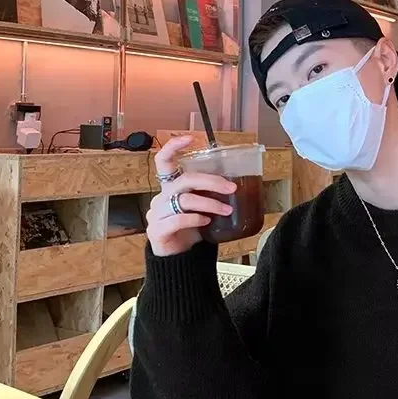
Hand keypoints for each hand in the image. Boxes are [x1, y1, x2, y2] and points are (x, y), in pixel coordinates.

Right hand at [146, 136, 236, 256]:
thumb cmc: (190, 232)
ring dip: (210, 203)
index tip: (190, 138)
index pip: (164, 161)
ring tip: (226, 210)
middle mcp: (161, 198)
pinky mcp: (157, 230)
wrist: (178, 260)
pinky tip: (206, 222)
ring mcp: (157, 214)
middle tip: (231, 188)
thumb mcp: (202, 210)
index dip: (173, 147)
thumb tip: (241, 187)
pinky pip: (178, 219)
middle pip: (184, 180)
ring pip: (184, 200)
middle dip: (211, 181)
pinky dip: (195, 219)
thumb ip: (210, 197)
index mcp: (170, 188)